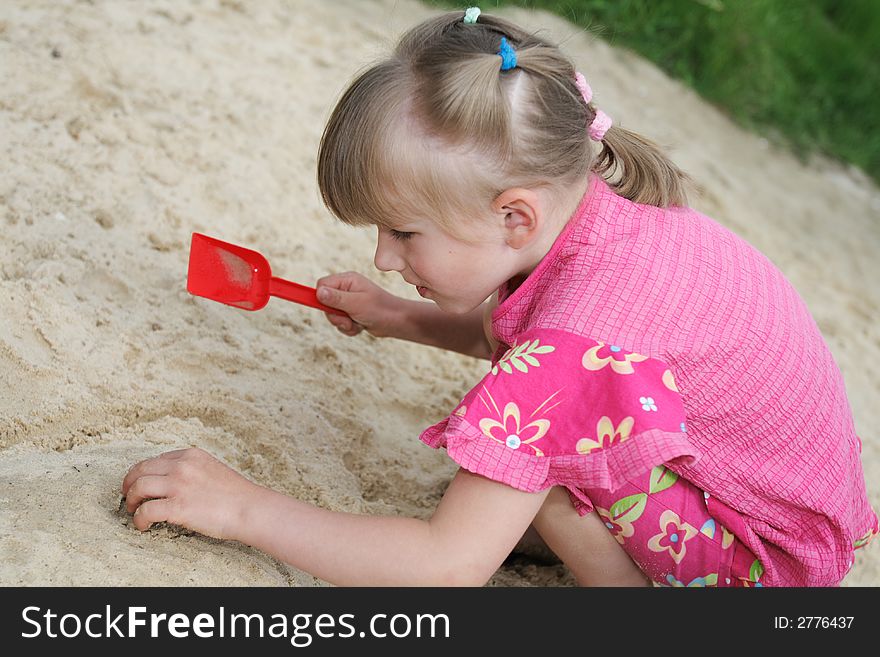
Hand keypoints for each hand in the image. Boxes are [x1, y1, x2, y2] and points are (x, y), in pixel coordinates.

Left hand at [121, 447, 261, 539]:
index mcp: (191, 455)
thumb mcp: (213, 469)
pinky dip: (139, 519)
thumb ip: (193, 470)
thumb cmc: (237, 495)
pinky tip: (143, 525)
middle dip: (129, 483)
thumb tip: (176, 481)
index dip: (144, 472)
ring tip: (133, 510)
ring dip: (132, 500)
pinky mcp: (177, 507)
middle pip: (141, 470)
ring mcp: (178, 486)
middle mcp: (182, 466)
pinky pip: (145, 511)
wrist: (250, 508)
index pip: (157, 459)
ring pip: (138, 487)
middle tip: (128, 495)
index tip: (141, 482)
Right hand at [315, 271, 402, 337]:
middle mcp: (346, 289)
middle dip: (335, 315)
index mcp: (347, 280)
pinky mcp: (351, 312)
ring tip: (357, 323)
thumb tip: (318, 292)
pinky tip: (360, 326)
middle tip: (348, 319)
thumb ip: (336, 298)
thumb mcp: (356, 304)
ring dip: (343, 324)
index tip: (327, 307)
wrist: (396, 322)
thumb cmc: (380, 309)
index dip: (321, 297)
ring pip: (332, 315)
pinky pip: (340, 323)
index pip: (322, 284)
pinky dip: (349, 328)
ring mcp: (348, 301)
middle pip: (324, 302)